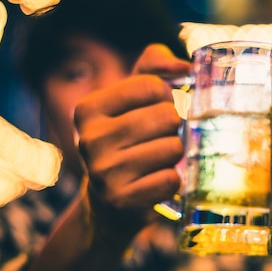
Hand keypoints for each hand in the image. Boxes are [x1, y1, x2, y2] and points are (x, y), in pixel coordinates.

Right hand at [74, 44, 189, 243]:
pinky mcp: (122, 200)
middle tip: (159, 139)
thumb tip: (184, 65)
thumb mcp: (133, 100)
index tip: (154, 111)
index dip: (165, 98)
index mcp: (88, 109)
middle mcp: (89, 140)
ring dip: (175, 155)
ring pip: (173, 148)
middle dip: (173, 128)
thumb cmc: (129, 142)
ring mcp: (103, 172)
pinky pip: (171, 179)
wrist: (110, 205)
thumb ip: (155, 67)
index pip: (152, 86)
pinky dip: (173, 181)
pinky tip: (156, 183)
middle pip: (166, 116)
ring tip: (158, 161)